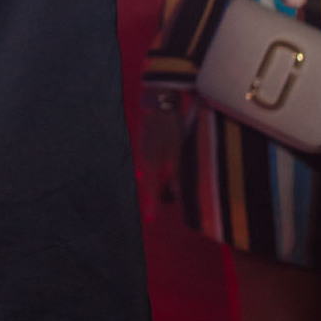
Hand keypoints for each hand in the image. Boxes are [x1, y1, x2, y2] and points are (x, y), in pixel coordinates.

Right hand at [138, 92, 182, 218]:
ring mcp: (142, 153)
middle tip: (172, 196)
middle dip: (160, 193)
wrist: (158, 100)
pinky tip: (167, 168)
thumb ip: (176, 175)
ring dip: (160, 181)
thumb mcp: (177, 152)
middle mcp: (143, 161)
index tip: (150, 220)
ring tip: (172, 182)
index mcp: (150, 164)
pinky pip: (151, 165)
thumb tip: (177, 195)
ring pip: (151, 175)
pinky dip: (158, 171)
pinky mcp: (145, 146)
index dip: (152, 206)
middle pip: (150, 184)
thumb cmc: (170, 126)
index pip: (151, 191)